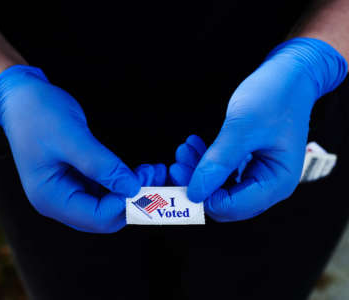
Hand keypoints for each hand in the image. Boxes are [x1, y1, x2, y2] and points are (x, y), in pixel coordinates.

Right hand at [0, 65, 165, 232]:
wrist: (23, 98)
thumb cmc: (39, 115)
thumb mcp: (72, 138)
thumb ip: (102, 165)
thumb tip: (132, 188)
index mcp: (50, 198)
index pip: (96, 217)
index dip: (123, 203)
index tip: (143, 180)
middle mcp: (59, 201)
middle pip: (104, 217)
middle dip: (131, 200)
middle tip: (152, 176)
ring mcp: (68, 191)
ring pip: (108, 204)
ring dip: (131, 191)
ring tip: (152, 170)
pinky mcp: (78, 180)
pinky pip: (106, 190)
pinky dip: (123, 182)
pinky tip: (139, 170)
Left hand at [170, 38, 346, 221]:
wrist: (290, 75)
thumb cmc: (275, 96)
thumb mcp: (244, 127)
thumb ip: (219, 161)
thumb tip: (194, 192)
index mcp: (277, 182)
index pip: (233, 207)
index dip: (203, 197)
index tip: (180, 175)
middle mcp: (269, 184)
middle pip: (224, 201)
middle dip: (198, 184)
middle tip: (177, 163)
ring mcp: (259, 174)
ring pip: (220, 187)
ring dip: (199, 171)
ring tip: (184, 149)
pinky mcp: (249, 164)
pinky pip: (222, 172)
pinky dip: (206, 161)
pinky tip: (194, 145)